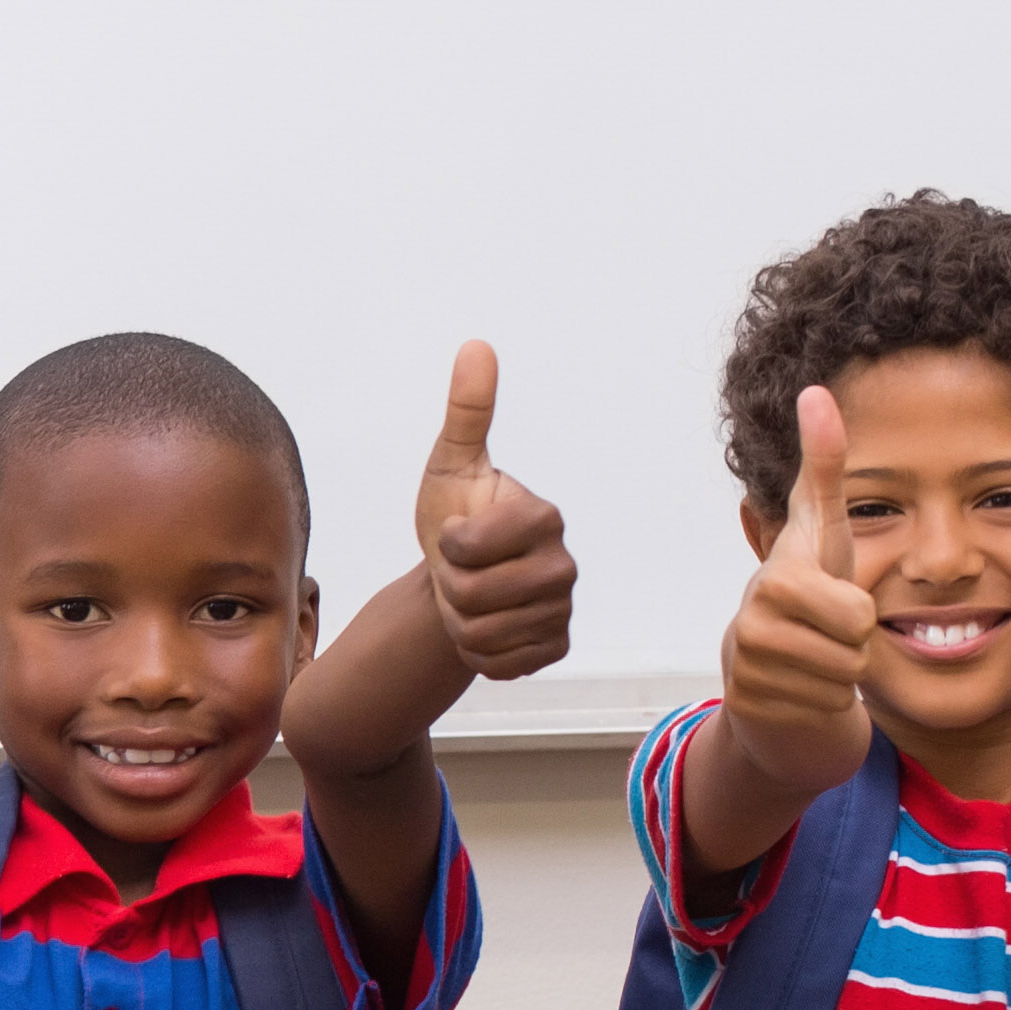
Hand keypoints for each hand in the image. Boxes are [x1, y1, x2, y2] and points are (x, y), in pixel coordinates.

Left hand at [413, 341, 577, 679]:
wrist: (456, 577)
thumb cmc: (455, 514)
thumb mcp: (450, 463)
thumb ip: (466, 410)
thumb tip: (477, 345)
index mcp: (544, 517)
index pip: (465, 547)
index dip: (445, 545)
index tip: (456, 534)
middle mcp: (565, 565)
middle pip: (472, 595)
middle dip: (448, 587)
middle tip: (460, 571)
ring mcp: (563, 611)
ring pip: (480, 633)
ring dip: (459, 620)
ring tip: (470, 595)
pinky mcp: (555, 648)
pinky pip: (498, 663)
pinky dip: (477, 651)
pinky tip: (486, 625)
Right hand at [722, 384, 882, 749]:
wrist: (773, 673)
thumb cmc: (812, 596)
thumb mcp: (825, 531)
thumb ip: (824, 465)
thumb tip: (815, 390)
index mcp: (778, 575)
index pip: (846, 604)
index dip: (855, 607)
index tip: (826, 605)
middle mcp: (752, 618)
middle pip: (854, 640)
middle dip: (856, 642)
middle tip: (833, 634)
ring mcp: (746, 665)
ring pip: (843, 675)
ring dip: (842, 673)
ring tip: (819, 658)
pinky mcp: (749, 706)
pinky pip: (825, 709)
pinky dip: (824, 703)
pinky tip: (804, 687)